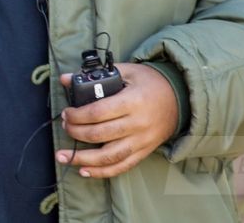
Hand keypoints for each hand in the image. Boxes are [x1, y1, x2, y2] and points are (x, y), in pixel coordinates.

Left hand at [56, 62, 178, 178]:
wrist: (181, 99)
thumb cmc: (151, 83)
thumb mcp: (128, 71)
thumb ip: (97, 75)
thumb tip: (65, 78)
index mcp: (132, 102)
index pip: (98, 112)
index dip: (78, 115)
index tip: (66, 113)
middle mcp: (137, 124)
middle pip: (100, 134)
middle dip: (76, 132)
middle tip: (65, 126)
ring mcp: (141, 141)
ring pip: (109, 156)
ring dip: (83, 159)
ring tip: (63, 156)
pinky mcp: (144, 152)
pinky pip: (121, 166)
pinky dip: (102, 172)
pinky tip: (84, 171)